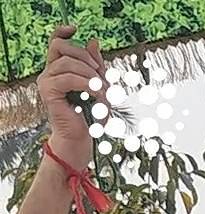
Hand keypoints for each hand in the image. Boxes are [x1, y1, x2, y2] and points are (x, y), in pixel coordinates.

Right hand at [39, 28, 105, 171]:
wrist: (80, 138)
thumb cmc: (90, 114)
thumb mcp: (98, 85)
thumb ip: (95, 65)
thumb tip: (93, 41)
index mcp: (59, 68)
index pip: (55, 42)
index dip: (63, 32)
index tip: (76, 28)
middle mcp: (49, 72)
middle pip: (62, 47)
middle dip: (86, 57)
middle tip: (101, 76)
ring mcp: (46, 81)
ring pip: (68, 63)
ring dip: (91, 76)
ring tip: (103, 91)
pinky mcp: (48, 92)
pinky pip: (69, 78)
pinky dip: (88, 85)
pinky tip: (98, 94)